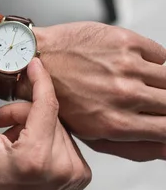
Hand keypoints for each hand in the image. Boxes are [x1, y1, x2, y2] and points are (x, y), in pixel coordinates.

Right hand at [0, 58, 91, 189]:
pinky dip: (46, 141)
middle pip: (49, 114)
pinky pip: (65, 143)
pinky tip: (26, 154)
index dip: (39, 78)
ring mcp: (76, 172)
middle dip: (23, 110)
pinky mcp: (81, 177)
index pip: (47, 101)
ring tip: (9, 141)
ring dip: (34, 125)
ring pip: (58, 127)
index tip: (31, 62)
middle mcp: (63, 164)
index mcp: (36, 157)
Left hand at [16, 22, 165, 160]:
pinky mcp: (127, 42)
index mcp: (116, 124)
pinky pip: (162, 56)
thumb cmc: (63, 100)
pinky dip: (155, 63)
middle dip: (165, 105)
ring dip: (161, 84)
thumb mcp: (92, 135)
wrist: (38, 60)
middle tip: (153, 103)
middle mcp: (125, 96)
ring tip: (143, 85)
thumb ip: (133, 147)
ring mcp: (128, 67)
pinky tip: (137, 67)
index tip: (163, 120)